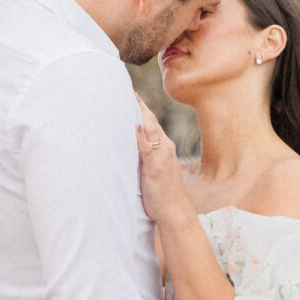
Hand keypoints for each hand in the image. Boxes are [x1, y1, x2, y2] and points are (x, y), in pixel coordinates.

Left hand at [135, 98, 186, 225]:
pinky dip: (140, 134)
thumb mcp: (153, 170)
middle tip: (124, 87)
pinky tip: (133, 124)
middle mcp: (164, 147)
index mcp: (163, 147)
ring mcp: (161, 156)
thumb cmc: (162, 194)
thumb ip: (145, 156)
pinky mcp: (155, 166)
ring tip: (127, 98)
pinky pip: (146, 147)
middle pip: (150, 120)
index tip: (129, 93)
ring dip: (138, 113)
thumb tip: (131, 144)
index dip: (140, 108)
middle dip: (138, 104)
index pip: (150, 122)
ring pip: (149, 129)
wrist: (174, 211)